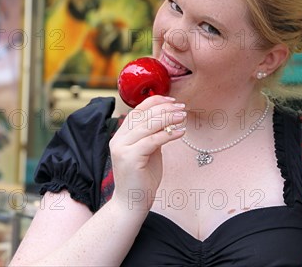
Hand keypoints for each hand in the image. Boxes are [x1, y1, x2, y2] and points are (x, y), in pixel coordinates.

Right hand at [108, 95, 185, 210]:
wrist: (132, 202)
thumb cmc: (142, 178)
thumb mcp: (148, 151)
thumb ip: (152, 135)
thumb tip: (168, 119)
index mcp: (121, 135)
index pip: (137, 110)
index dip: (155, 102)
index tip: (173, 100)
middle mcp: (118, 139)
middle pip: (143, 115)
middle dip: (165, 109)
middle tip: (182, 108)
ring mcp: (122, 148)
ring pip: (147, 126)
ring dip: (168, 118)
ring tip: (183, 116)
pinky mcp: (130, 158)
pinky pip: (152, 141)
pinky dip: (168, 134)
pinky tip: (180, 132)